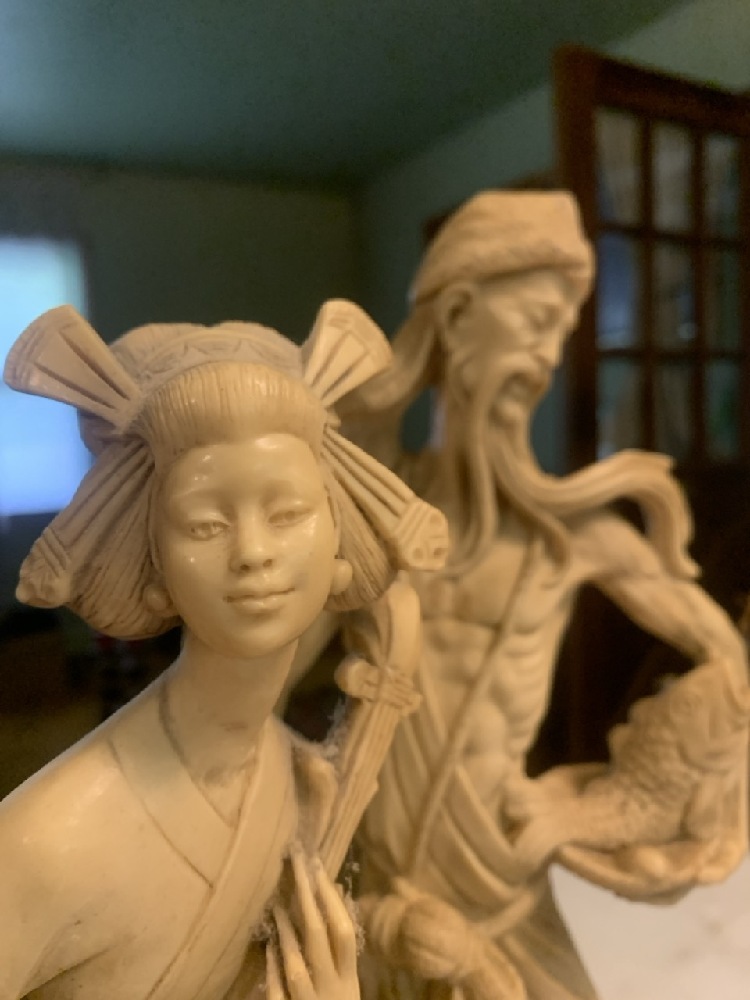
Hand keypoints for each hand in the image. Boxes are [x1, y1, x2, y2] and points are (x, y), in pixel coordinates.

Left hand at [266, 848, 359, 999]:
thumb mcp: (345, 985)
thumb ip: (339, 951)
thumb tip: (333, 899)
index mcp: (350, 981)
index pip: (344, 932)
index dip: (331, 899)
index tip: (316, 868)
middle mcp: (334, 991)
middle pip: (320, 938)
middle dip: (307, 899)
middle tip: (295, 866)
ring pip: (297, 964)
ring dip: (286, 931)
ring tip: (276, 905)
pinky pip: (279, 992)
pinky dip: (272, 967)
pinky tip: (267, 945)